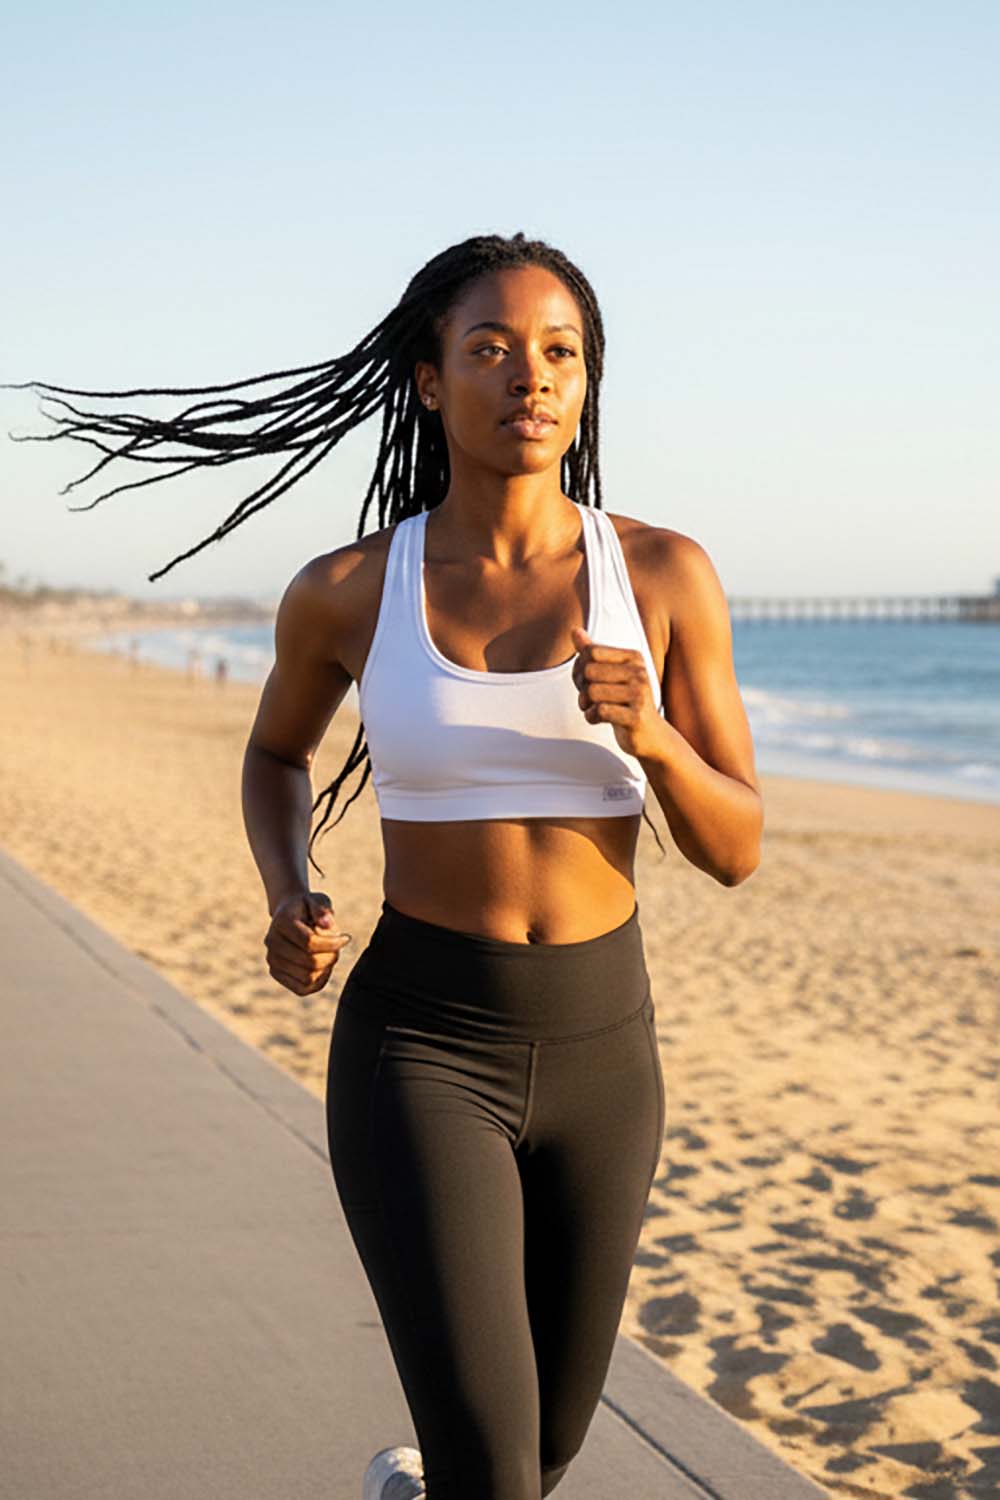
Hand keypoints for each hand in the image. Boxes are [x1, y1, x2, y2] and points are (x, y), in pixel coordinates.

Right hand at [264, 891, 352, 995]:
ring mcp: (272, 959)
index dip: (333, 943)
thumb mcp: (318, 900)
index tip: (346, 938)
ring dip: (326, 969)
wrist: (289, 914)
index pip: (310, 942)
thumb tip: (328, 924)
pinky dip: (318, 981)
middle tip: (338, 948)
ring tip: (329, 955)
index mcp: (281, 922)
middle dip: (331, 957)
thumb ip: (323, 908)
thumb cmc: (307, 907)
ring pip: (307, 978)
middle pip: (310, 963)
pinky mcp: (276, 973)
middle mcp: (272, 942)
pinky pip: (302, 988)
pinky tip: (323, 966)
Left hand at [570, 625, 661, 760]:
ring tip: (591, 708)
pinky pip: (600, 711)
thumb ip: (592, 653)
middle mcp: (639, 672)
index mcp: (633, 657)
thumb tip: (575, 631)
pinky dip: (591, 716)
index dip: (579, 667)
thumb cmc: (626, 702)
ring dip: (584, 703)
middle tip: (585, 698)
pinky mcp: (635, 717)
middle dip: (580, 686)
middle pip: (589, 671)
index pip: (592, 652)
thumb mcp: (610, 674)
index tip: (584, 681)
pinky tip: (597, 718)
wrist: (651, 735)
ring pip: (592, 692)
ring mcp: (639, 695)